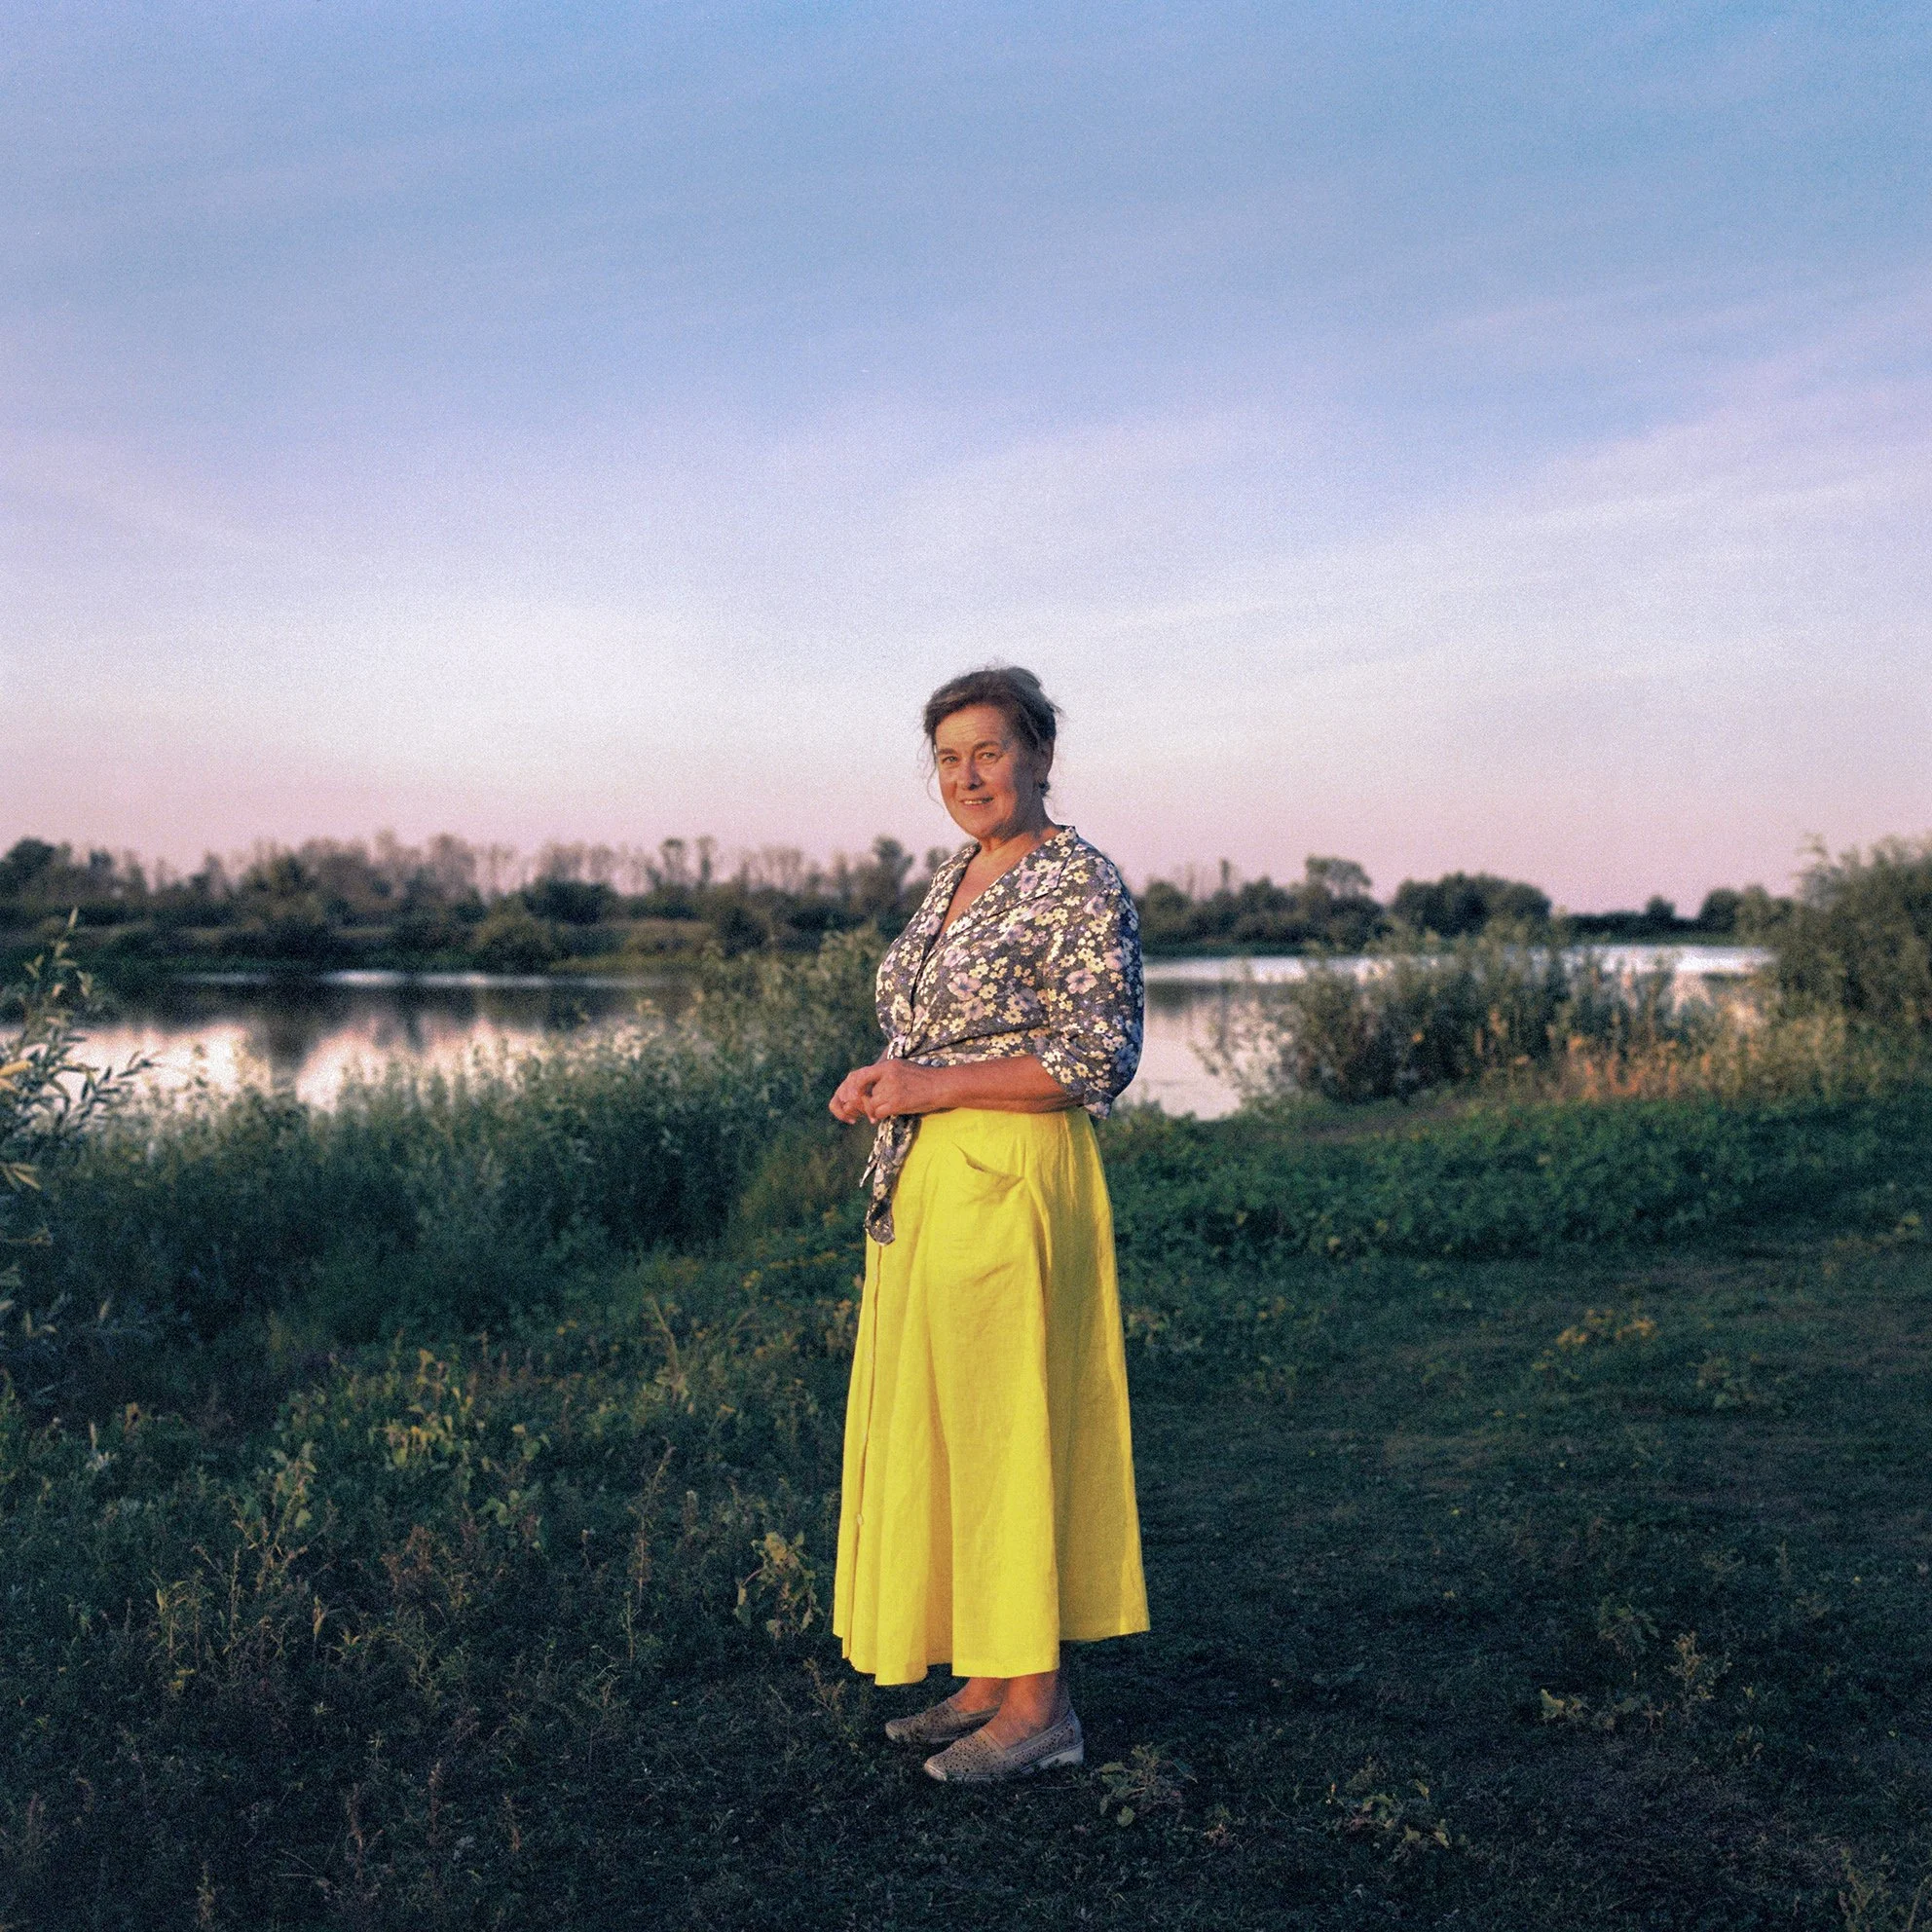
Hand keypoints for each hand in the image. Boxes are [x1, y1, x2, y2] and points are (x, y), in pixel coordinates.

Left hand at [828, 1059, 943, 1122]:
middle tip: (864, 1109)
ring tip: (879, 1111)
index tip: (853, 1095)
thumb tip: (869, 1083)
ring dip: (872, 1110)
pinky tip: (885, 1114)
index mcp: (888, 1066)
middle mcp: (887, 1076)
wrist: (941, 1086)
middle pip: (865, 1092)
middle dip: (864, 1102)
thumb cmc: (923, 1078)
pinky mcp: (897, 1103)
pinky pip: (878, 1112)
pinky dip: (879, 1115)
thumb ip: (885, 1073)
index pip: (860, 1074)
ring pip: (870, 1104)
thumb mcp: (902, 1067)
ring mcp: (892, 1090)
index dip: (853, 1087)